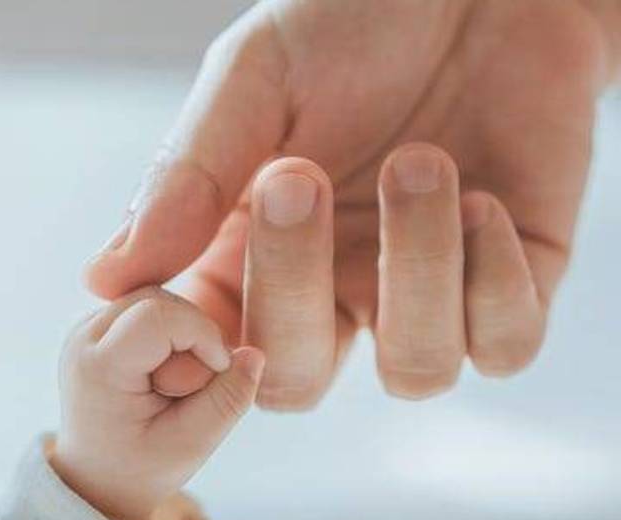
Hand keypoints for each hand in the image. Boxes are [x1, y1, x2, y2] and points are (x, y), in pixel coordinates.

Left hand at [51, 287, 264, 519]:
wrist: (96, 478)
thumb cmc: (139, 467)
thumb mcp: (191, 445)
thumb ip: (227, 401)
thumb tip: (254, 354)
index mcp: (98, 368)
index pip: (159, 315)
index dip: (203, 335)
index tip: (218, 373)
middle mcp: (83, 337)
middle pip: (160, 301)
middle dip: (193, 337)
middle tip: (189, 389)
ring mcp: (87, 327)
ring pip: (158, 299)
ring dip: (183, 335)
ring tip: (176, 384)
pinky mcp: (101, 324)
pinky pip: (151, 307)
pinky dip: (172, 334)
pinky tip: (168, 372)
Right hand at [86, 0, 612, 405]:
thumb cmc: (354, 19)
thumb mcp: (255, 76)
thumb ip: (188, 177)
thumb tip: (103, 280)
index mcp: (252, 253)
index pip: (205, 348)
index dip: (190, 345)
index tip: (181, 283)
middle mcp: (334, 289)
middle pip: (296, 381)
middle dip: (293, 287)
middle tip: (298, 174)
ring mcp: (424, 291)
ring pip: (414, 373)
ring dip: (416, 269)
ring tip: (422, 158)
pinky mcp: (517, 280)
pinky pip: (504, 344)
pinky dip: (491, 280)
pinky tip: (482, 197)